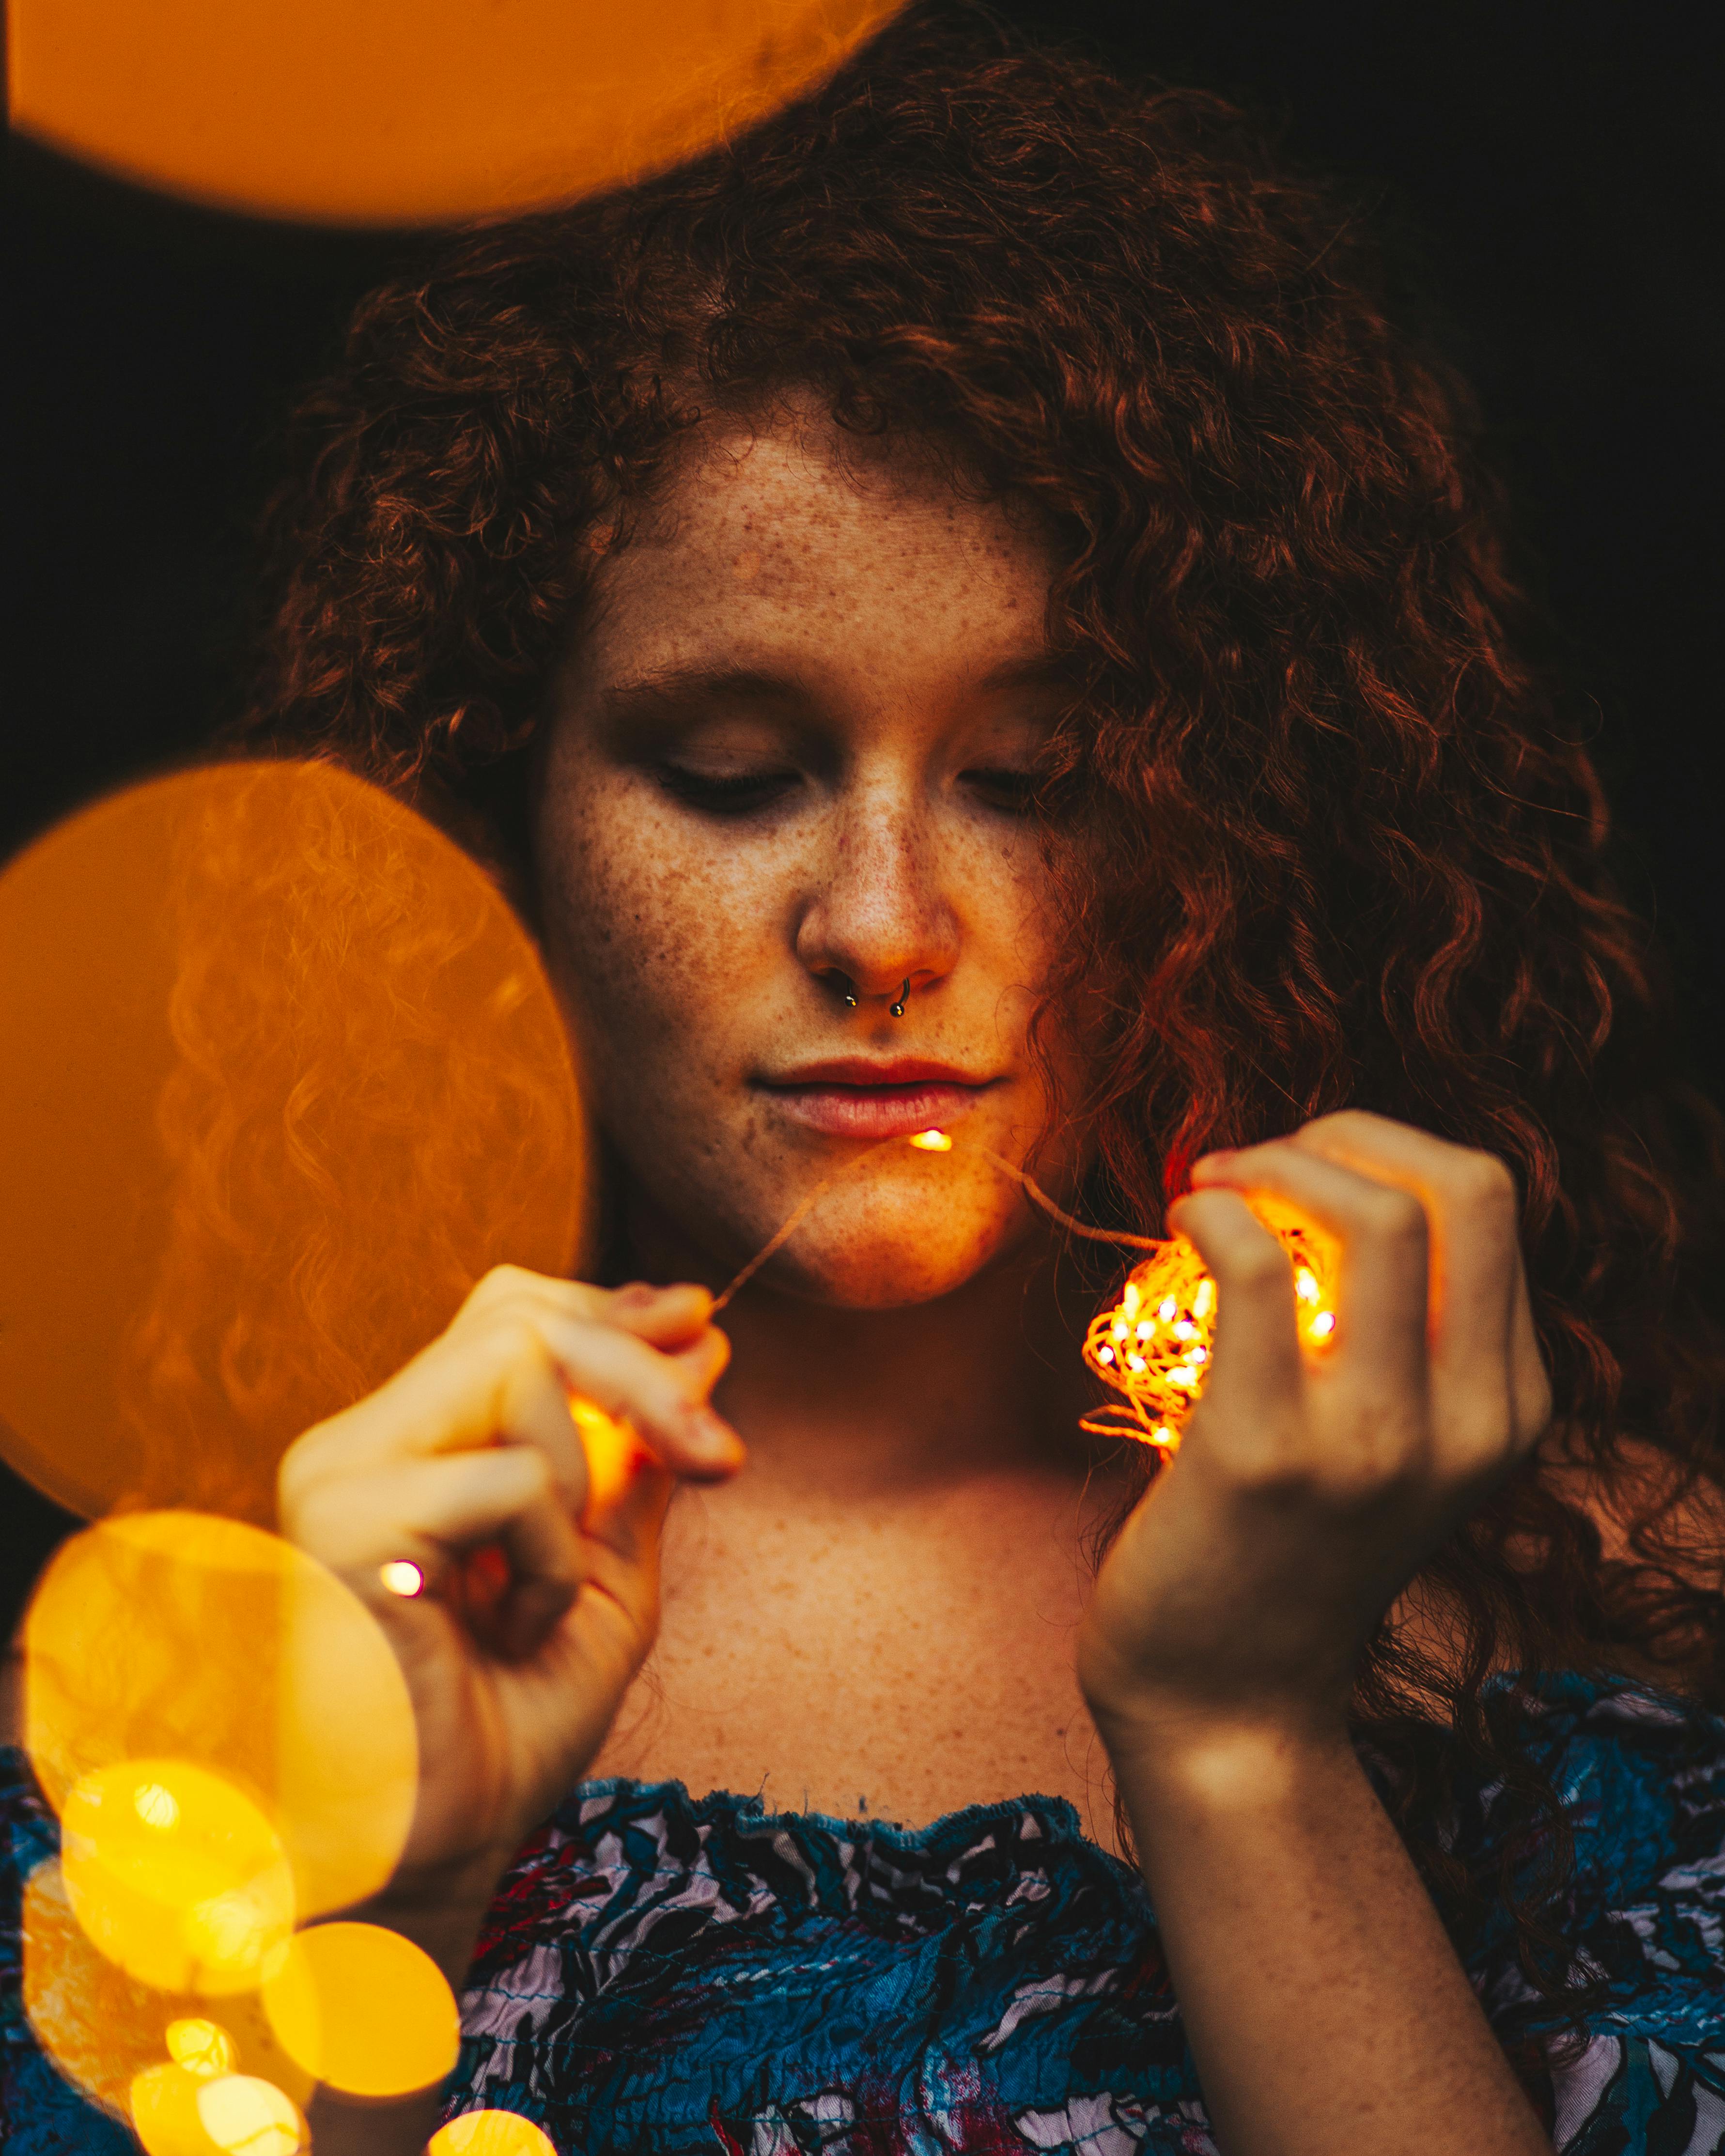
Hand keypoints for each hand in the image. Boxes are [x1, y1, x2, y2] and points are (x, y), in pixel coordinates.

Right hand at [278, 1266, 740, 1920]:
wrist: (444, 1850)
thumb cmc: (509, 1728)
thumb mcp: (607, 1573)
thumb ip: (639, 1461)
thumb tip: (700, 1339)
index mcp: (414, 1448)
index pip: (507, 1315)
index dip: (610, 1310)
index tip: (703, 1326)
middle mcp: (364, 1443)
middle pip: (516, 1316)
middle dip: (638, 1370)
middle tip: (718, 1460)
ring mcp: (341, 1474)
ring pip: (511, 1361)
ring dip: (581, 1482)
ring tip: (548, 1594)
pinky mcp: (344, 1520)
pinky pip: (508, 1477)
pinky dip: (548, 1558)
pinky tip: (511, 1630)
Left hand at [1077, 1111, 1550, 1748]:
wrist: (1226, 1702)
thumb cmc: (1284, 1547)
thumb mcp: (1396, 1446)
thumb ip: (1405, 1337)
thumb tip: (1336, 1179)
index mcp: (1511, 1409)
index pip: (1489, 1205)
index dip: (1383, 1151)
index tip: (1300, 1170)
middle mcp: (1470, 1425)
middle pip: (1464, 1186)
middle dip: (1346, 1133)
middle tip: (1259, 1162)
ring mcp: (1375, 1443)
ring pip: (1376, 1212)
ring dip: (1276, 1163)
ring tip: (1213, 1189)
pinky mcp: (1264, 1455)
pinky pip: (1254, 1267)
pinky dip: (1213, 1211)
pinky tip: (1180, 1224)